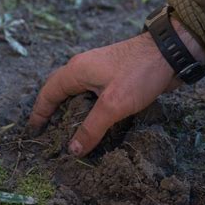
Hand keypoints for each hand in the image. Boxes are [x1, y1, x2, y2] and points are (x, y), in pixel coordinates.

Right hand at [28, 19, 204, 156]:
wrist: (171, 54)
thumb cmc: (138, 74)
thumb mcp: (113, 104)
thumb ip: (92, 128)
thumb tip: (73, 150)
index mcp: (76, 71)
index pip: (49, 92)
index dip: (39, 112)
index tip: (34, 130)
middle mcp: (85, 70)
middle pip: (62, 94)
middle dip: (55, 114)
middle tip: (52, 137)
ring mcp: (101, 74)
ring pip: (80, 97)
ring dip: (75, 115)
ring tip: (72, 136)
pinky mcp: (116, 80)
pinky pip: (96, 98)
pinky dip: (92, 112)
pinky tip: (97, 126)